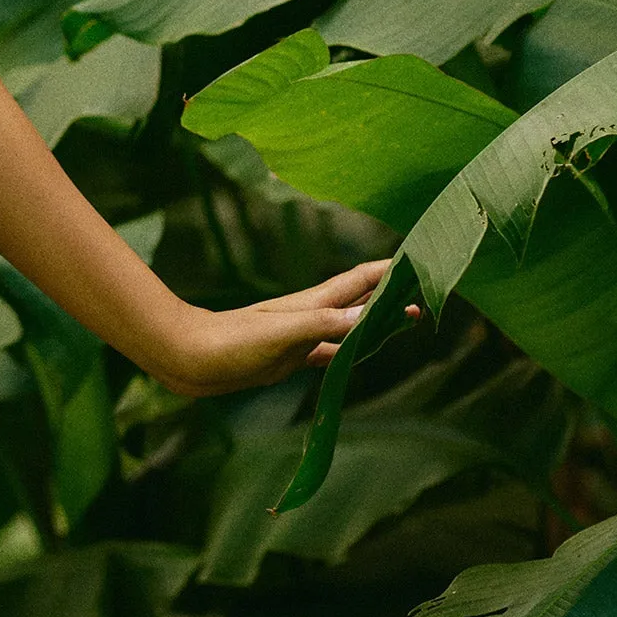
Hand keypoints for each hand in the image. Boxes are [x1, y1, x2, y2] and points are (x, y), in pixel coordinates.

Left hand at [154, 258, 422, 398]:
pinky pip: (329, 349)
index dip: (391, 268)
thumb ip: (323, 324)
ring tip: (407, 319)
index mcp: (312, 303)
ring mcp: (300, 334)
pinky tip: (358, 352)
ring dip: (377, 320)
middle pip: (360, 298)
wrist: (189, 357)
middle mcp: (311, 314)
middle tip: (427, 291)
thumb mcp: (280, 334)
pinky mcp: (289, 356)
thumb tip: (370, 317)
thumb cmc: (231, 343)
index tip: (424, 259)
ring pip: (349, 323)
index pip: (361, 279)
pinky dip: (350, 348)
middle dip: (393, 292)